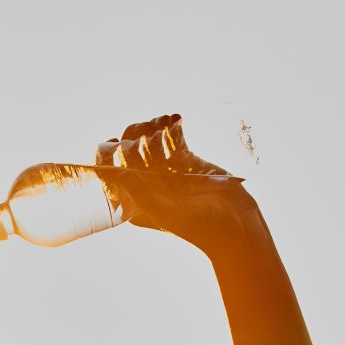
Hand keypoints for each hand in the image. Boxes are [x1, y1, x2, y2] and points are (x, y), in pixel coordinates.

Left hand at [98, 114, 263, 256]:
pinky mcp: (184, 160)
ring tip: (163, 122)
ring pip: (148, 141)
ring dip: (152, 127)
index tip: (116, 143)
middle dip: (133, 137)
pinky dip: (171, 127)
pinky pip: (171, 139)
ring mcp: (165, 170)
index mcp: (134, 200)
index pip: (112, 174)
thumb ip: (143, 196)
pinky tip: (176, 119)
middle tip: (147, 132)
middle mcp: (146, 184)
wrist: (235, 223)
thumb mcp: (168, 214)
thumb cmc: (199, 225)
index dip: (108, 157)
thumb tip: (121, 174)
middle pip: (128, 152)